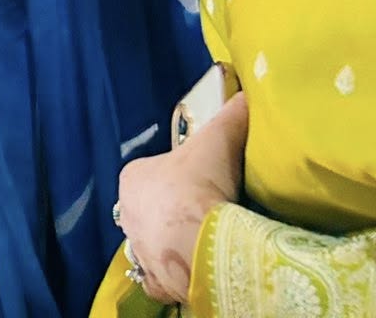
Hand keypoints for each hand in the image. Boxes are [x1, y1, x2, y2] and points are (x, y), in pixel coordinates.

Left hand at [117, 91, 247, 301]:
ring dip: (175, 242)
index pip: (154, 172)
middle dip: (175, 210)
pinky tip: (198, 269)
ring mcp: (139, 250)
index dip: (180, 174)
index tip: (205, 181)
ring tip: (208, 241)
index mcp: (133, 178)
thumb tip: (248, 94)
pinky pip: (164, 276)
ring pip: (157, 242)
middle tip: (209, 212)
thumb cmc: (197, 184)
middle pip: (154, 208)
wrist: (197, 239)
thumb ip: (231, 116)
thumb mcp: (216, 141)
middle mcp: (127, 214)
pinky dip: (177, 274)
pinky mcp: (155, 280)